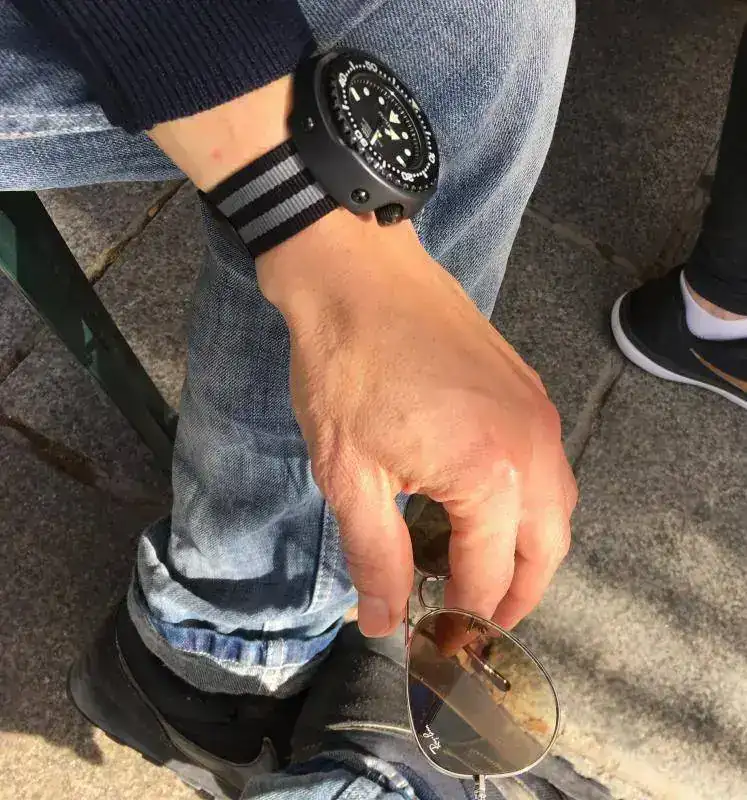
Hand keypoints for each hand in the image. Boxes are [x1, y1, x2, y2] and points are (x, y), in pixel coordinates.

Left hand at [258, 212, 576, 636]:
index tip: (435, 643)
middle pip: (547, 549)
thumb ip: (375, 555)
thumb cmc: (345, 367)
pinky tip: (486, 508)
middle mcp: (533, 447)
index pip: (487, 576)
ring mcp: (538, 412)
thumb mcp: (348, 474)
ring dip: (528, 550)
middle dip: (515, 596)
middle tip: (474, 622)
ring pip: (556, 507)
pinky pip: (547, 466)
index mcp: (491, 476)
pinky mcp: (528, 389)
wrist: (357, 273)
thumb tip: (384, 621)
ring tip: (481, 571)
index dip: (461, 620)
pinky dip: (528, 505)